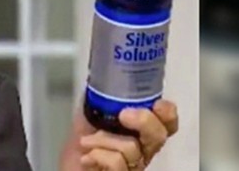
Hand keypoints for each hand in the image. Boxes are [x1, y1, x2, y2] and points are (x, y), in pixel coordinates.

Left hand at [61, 99, 178, 169]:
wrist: (71, 165)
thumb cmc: (82, 144)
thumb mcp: (91, 114)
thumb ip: (102, 97)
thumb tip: (102, 75)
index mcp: (139, 132)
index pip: (167, 122)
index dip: (167, 112)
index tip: (156, 103)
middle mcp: (142, 150)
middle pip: (159, 135)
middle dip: (145, 121)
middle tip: (123, 115)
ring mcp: (133, 166)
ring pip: (132, 148)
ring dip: (103, 140)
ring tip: (87, 141)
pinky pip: (118, 164)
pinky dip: (99, 156)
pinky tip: (88, 157)